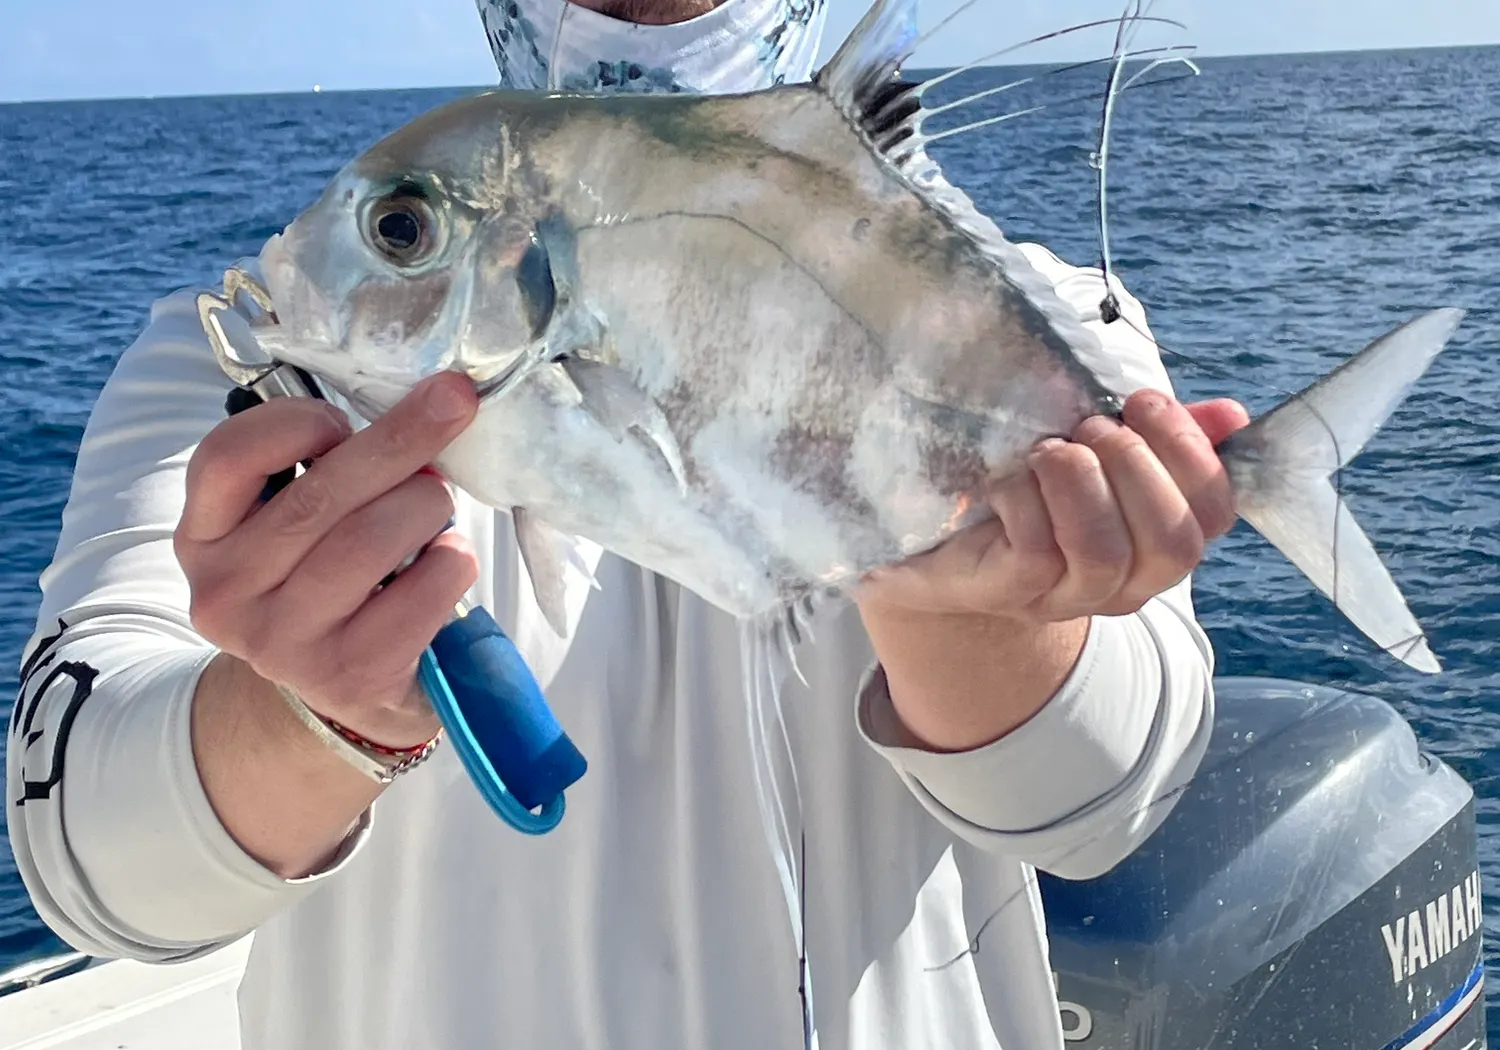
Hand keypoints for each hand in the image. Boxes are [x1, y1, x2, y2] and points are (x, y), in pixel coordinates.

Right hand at [174, 371, 480, 747]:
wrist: (341, 692)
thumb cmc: (326, 579)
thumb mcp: (293, 523)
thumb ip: (323, 467)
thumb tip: (420, 403)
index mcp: (202, 538)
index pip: (226, 457)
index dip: (296, 421)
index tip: (345, 420)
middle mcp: (228, 592)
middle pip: (320, 495)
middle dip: (400, 439)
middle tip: (453, 404)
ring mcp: (283, 641)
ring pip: (370, 539)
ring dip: (426, 503)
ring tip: (438, 503)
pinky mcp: (347, 674)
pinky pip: (419, 593)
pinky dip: (450, 561)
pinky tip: (448, 557)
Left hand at [856, 391, 1250, 622]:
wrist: (935, 542)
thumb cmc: (1026, 489)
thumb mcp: (1094, 453)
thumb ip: (1159, 436)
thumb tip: (1229, 416)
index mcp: (1154, 542)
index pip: (1213, 514)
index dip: (1190, 453)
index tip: (1142, 401)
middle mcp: (1123, 582)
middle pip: (1173, 543)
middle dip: (1136, 465)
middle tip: (1089, 428)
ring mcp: (1066, 597)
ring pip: (1104, 553)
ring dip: (1081, 483)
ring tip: (1051, 450)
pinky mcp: (1009, 594)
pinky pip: (1038, 556)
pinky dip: (1025, 500)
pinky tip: (1007, 479)